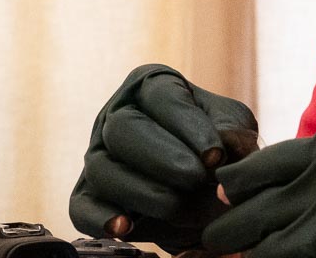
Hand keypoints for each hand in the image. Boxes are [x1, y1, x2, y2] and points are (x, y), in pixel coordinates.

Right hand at [69, 64, 259, 252]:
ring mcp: (98, 156)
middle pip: (123, 129)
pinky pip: (81, 207)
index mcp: (153, 87)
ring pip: (102, 169)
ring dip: (141, 192)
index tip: (215, 155)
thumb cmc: (217, 145)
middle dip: (162, 158)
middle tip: (196, 179)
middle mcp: (117, 116)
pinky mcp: (87, 195)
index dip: (188, 125)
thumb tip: (223, 144)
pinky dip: (100, 219)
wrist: (206, 189)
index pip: (162, 96)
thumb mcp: (234, 128)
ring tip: (177, 208)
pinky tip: (125, 227)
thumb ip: (232, 131)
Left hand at [202, 134, 315, 257]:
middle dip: (225, 234)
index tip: (226, 199)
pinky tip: (286, 254)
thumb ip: (310, 168)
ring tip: (245, 253)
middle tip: (218, 241)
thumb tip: (238, 189)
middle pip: (243, 219)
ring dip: (253, 254)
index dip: (230, 189)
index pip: (252, 173)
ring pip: (263, 256)